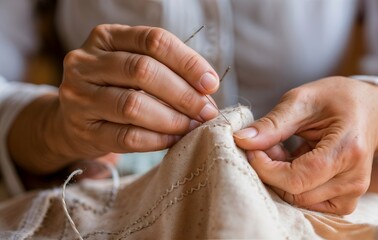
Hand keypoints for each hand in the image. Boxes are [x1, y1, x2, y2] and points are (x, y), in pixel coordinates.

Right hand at [9, 24, 219, 173]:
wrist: (71, 120)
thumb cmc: (115, 88)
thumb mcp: (133, 66)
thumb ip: (167, 70)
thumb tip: (207, 89)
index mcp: (106, 37)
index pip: (153, 40)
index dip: (188, 62)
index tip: (211, 84)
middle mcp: (85, 62)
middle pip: (143, 70)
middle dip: (183, 93)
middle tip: (206, 111)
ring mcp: (79, 97)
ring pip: (133, 105)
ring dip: (172, 118)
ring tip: (193, 126)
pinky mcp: (83, 130)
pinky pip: (127, 137)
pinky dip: (157, 139)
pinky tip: (174, 139)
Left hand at [234, 77, 377, 214]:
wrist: (370, 111)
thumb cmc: (337, 100)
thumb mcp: (302, 100)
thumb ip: (272, 123)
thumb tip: (241, 140)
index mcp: (348, 150)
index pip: (298, 177)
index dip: (266, 167)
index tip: (250, 148)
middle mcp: (355, 179)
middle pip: (296, 192)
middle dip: (271, 170)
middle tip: (267, 144)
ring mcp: (352, 194)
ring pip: (299, 200)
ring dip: (280, 177)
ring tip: (282, 150)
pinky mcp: (345, 201)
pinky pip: (308, 202)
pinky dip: (293, 185)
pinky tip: (294, 162)